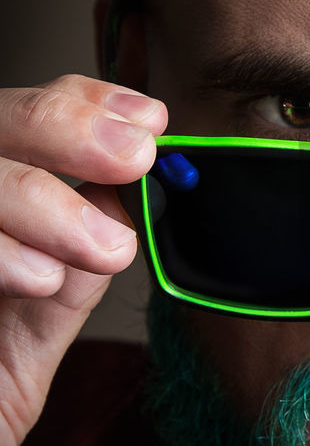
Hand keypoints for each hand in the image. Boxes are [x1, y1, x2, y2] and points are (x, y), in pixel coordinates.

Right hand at [0, 75, 167, 445]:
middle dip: (65, 128)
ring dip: (38, 196)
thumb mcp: (31, 341)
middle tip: (134, 158)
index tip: (149, 124)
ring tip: (103, 248)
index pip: (24, 117)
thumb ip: (70, 272)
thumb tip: (124, 207)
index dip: (85, 104)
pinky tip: (39, 278)